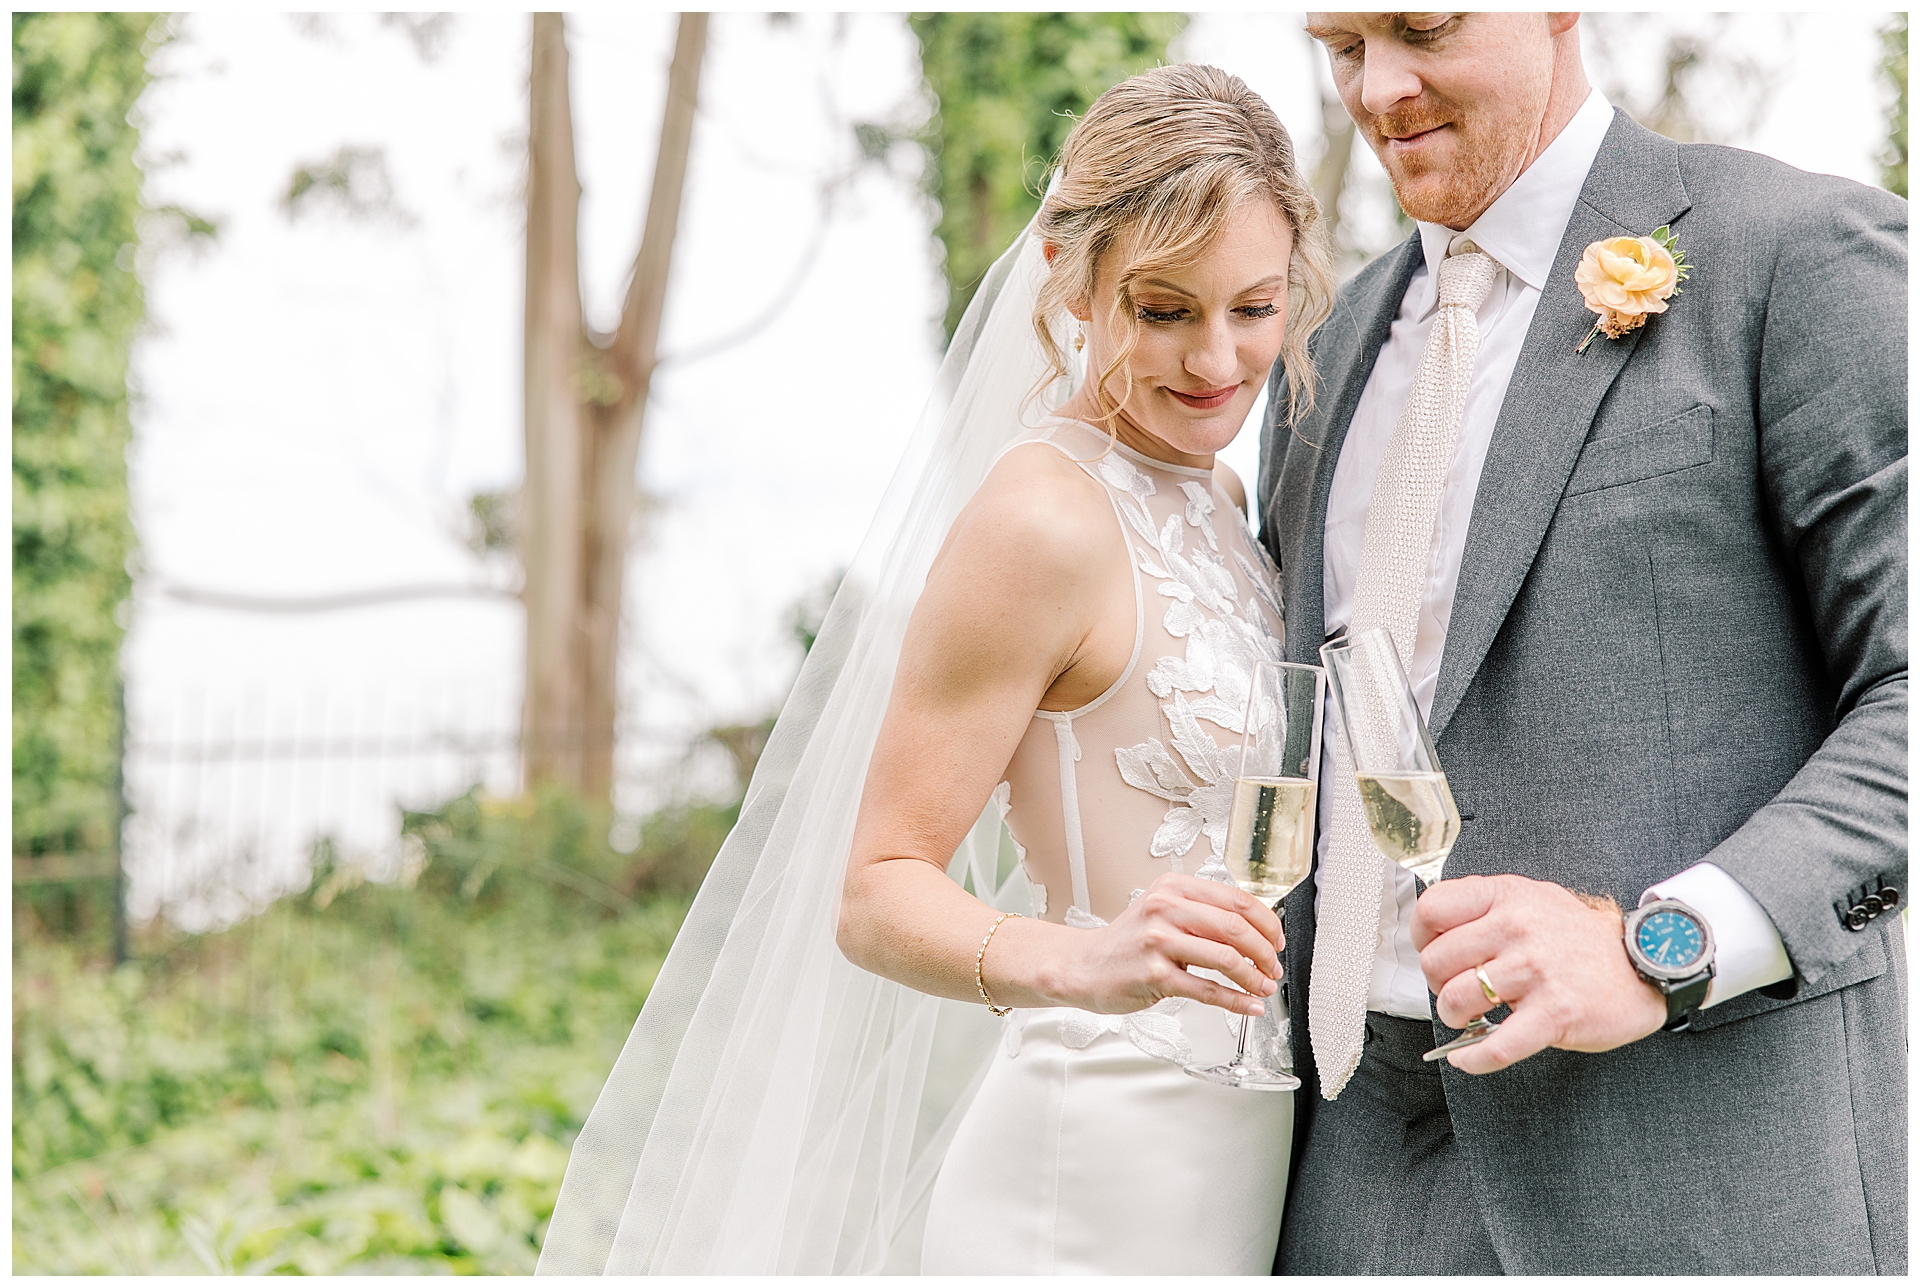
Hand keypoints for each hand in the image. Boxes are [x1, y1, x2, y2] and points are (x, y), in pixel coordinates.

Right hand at [1055, 872, 1283, 1016]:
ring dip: (1253, 977)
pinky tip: (1248, 1005)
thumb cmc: (1128, 942)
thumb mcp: (1162, 912)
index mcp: (1173, 887)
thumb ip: (1201, 913)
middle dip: (1264, 952)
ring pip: (1225, 958)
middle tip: (1273, 967)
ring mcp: (1158, 942)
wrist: (1083, 966)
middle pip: (1235, 927)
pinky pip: (1207, 990)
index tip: (1276, 940)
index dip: (1266, 922)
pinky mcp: (1154, 975)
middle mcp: (1164, 908)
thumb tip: (1255, 931)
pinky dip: (1235, 1001)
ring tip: (1263, 987)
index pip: (1236, 899)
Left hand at [1412, 874, 1665, 1074]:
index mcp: (1506, 896)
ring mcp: (1536, 971)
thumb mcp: (1532, 898)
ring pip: (1457, 1001)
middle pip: (1436, 962)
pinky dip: (1474, 1059)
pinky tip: (1468, 1058)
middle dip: (1438, 984)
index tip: (1432, 951)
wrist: (1644, 962)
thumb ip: (1485, 906)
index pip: (1431, 909)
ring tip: (1471, 1018)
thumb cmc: (1579, 937)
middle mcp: (1517, 928)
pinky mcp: (1554, 1013)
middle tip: (1457, 990)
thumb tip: (1434, 929)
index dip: (1422, 937)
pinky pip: (1496, 1046)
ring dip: (1456, 1019)